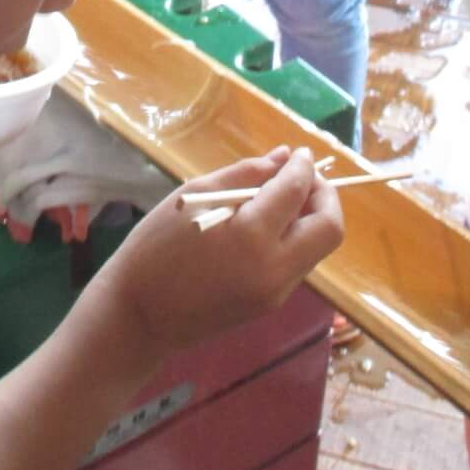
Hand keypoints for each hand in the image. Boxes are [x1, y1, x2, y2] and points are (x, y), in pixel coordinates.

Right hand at [93, 146, 342, 360]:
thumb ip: (244, 174)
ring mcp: (277, 292)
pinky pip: (298, 264)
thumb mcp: (194, 196)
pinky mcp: (271, 305)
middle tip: (301, 178)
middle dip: (325, 195)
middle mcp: (275, 268)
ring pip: (318, 248)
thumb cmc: (155, 248)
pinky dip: (293, 239)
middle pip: (330, 227)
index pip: (298, 191)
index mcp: (251, 235)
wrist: (139, 315)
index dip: (304, 167)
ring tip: (278, 200)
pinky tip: (264, 228)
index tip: (299, 154)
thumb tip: (283, 158)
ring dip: (310, 218)